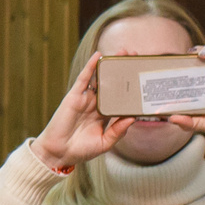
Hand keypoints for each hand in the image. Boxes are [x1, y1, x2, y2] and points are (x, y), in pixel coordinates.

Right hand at [31, 53, 130, 171]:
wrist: (59, 153)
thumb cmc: (81, 150)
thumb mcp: (105, 143)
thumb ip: (119, 131)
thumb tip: (133, 117)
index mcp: (105, 114)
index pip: (121, 97)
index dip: (132, 87)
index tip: (145, 78)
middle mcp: (96, 104)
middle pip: (113, 83)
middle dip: (124, 70)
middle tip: (137, 57)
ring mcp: (85, 99)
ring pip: (100, 78)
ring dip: (110, 64)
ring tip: (124, 51)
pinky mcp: (74, 96)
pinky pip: (84, 79)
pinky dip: (91, 66)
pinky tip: (99, 55)